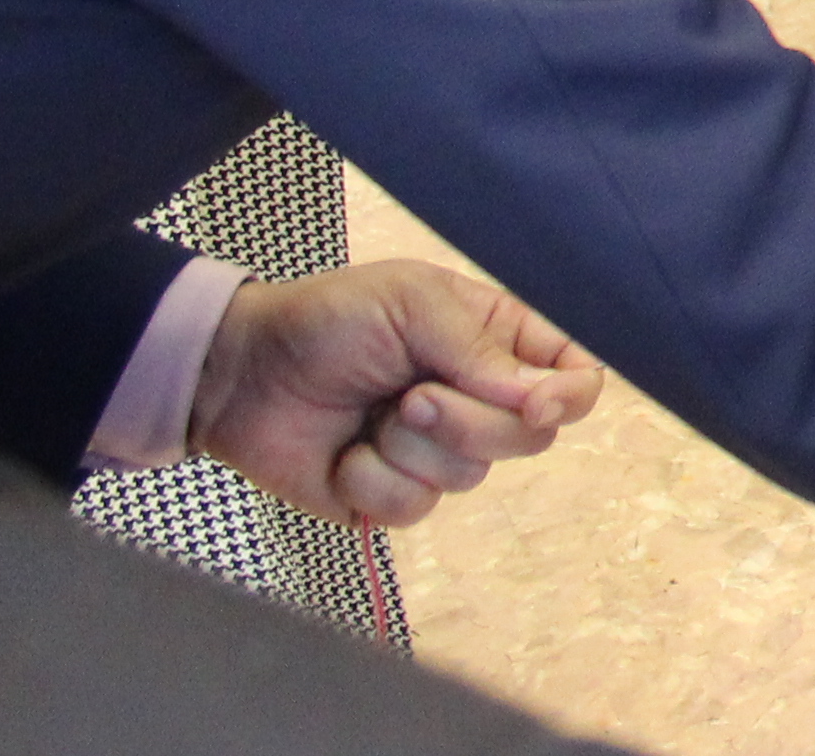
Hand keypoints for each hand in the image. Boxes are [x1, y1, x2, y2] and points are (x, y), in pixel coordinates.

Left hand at [188, 262, 599, 530]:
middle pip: (530, 437)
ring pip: (470, 477)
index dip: (569, 397)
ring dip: (409, 448)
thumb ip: (480, 349)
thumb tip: (540, 400)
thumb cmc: (328, 320)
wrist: (240, 374)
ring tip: (371, 415)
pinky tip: (346, 453)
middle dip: (466, 423)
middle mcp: (478, 399)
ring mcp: (436, 451)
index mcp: (497, 342)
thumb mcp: (412, 305)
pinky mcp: (393, 494)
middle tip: (408, 395)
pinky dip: (372, 482)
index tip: (536, 406)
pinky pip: (414, 509)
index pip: (574, 376)